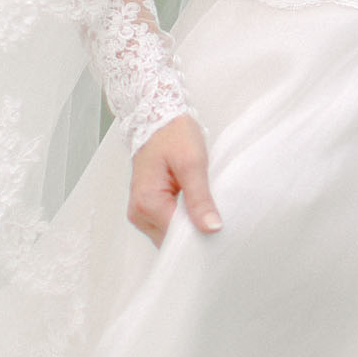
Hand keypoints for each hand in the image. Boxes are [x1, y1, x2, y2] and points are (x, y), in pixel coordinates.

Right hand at [127, 116, 220, 247]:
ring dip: (187, 226)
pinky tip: (193, 205)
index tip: (219, 230)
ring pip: (169, 235)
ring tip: (202, 206)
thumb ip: (200, 199)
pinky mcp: (147, 207)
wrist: (157, 116)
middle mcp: (139, 212)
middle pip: (171, 240)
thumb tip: (211, 228)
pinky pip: (167, 224)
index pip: (176, 238)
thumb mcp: (192, 163)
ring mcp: (141, 212)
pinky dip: (182, 219)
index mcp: (147, 203)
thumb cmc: (172, 134)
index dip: (199, 236)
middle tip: (214, 215)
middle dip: (193, 232)